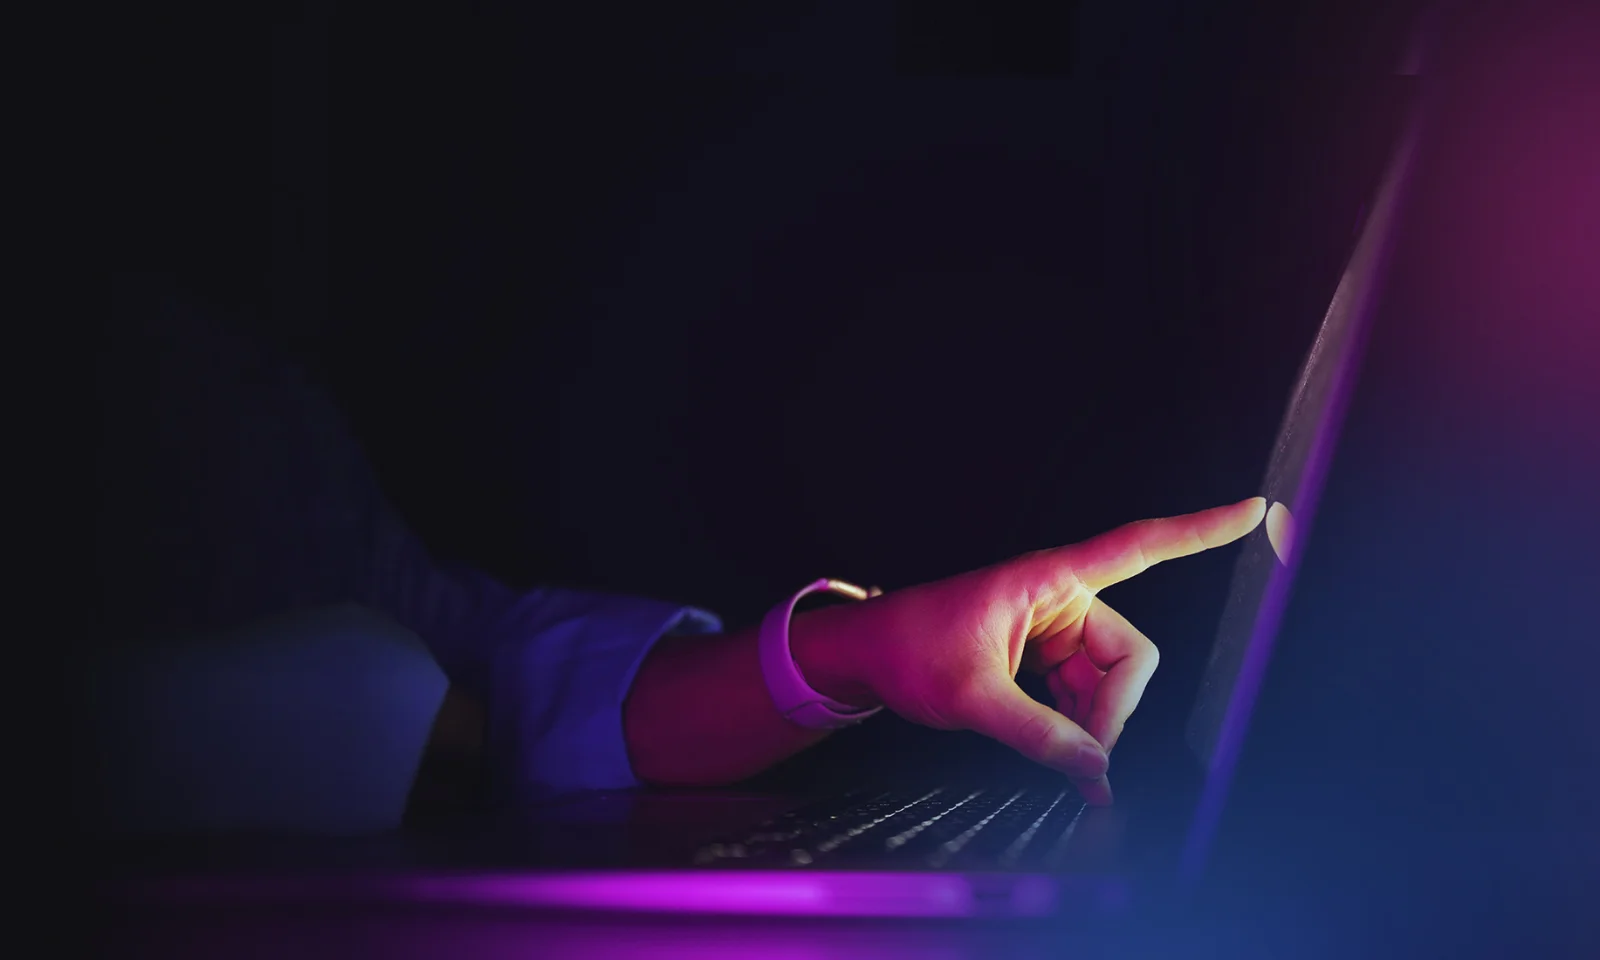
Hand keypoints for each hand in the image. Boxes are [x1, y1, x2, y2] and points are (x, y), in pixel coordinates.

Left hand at [791, 497, 1265, 803]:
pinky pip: (1087, 691)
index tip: (1252, 512)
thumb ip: (1039, 736)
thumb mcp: (971, 698)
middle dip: (1113, 711)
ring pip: (1110, 682)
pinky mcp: (1046, 652)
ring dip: (1092, 722)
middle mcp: (1061, 596)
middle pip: (1129, 656)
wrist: (866, 654)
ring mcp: (1055, 626)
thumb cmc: (907, 649)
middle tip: (1082, 760)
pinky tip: (1060, 751)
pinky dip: (1080, 724)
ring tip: (1053, 753)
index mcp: (1049, 580)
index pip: (1139, 546)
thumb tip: (1097, 772)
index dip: (1200, 530)